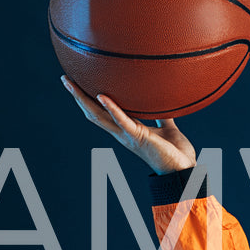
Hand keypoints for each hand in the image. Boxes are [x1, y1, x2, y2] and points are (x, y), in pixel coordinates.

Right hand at [62, 76, 195, 174]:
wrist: (184, 170)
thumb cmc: (175, 153)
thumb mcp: (168, 130)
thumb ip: (163, 118)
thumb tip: (164, 104)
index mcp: (127, 129)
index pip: (102, 113)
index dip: (89, 100)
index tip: (78, 84)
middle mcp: (122, 132)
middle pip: (93, 113)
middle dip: (78, 97)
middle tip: (65, 79)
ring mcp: (128, 135)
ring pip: (99, 116)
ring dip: (84, 100)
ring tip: (71, 84)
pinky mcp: (138, 137)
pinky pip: (122, 121)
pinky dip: (112, 108)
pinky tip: (102, 95)